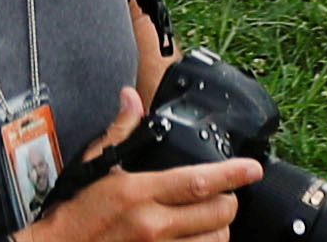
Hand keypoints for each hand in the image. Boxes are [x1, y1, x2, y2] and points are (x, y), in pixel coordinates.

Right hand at [50, 92, 258, 241]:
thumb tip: (131, 98)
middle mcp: (153, 225)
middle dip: (228, 203)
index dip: (231, 174)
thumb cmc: (74, 212)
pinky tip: (196, 239)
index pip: (197, 181)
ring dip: (218, 231)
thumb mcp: (94, 166)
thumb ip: (119, 133)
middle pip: (216, 215)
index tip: (252, 169)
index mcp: (139, 193)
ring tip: (211, 220)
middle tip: (225, 195)